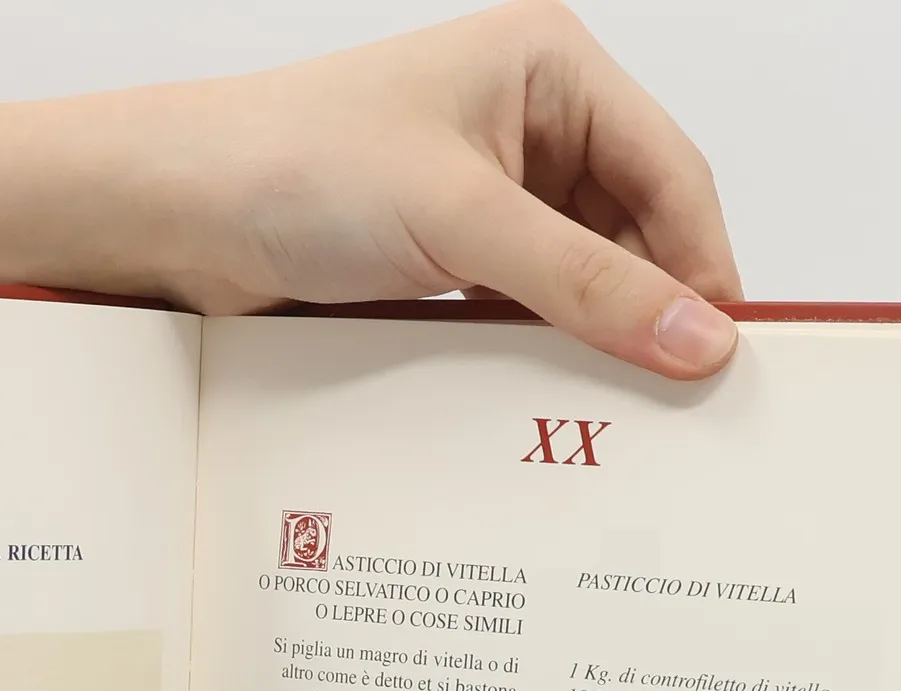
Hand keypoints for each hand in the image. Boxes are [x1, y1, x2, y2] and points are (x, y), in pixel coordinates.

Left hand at [51, 2, 740, 376]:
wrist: (179, 215)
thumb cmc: (298, 166)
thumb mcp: (465, 220)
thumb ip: (587, 284)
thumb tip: (697, 338)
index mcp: (550, 69)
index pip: (671, 173)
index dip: (702, 266)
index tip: (722, 355)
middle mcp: (526, 122)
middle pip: (634, 230)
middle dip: (652, 309)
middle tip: (678, 401)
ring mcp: (485, 192)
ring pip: (580, 278)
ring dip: (594, 339)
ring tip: (618, 412)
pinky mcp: (446, 255)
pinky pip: (524, 309)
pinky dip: (541, 352)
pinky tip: (551, 401)